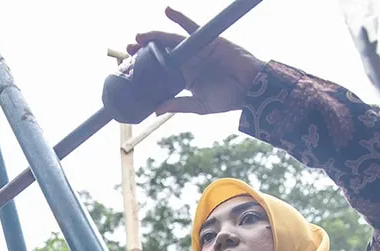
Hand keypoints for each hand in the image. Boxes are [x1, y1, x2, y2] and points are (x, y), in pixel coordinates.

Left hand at [127, 7, 263, 115]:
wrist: (251, 88)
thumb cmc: (228, 99)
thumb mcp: (199, 106)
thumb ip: (177, 105)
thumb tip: (155, 110)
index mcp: (185, 78)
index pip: (161, 71)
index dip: (147, 68)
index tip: (130, 67)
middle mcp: (189, 62)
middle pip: (163, 53)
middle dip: (145, 50)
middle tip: (128, 48)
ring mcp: (197, 50)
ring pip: (172, 41)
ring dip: (156, 36)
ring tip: (140, 35)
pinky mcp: (207, 40)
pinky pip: (192, 27)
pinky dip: (179, 18)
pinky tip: (167, 11)